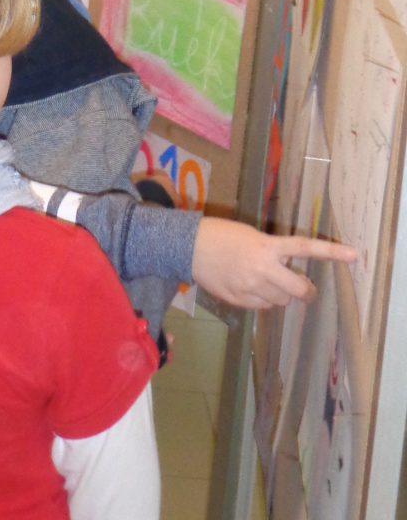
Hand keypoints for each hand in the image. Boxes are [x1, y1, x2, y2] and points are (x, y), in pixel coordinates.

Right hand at [192, 217, 355, 308]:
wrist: (188, 246)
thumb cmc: (221, 234)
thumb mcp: (250, 236)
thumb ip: (271, 252)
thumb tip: (286, 271)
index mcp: (266, 246)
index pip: (304, 248)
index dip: (331, 252)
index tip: (353, 256)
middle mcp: (262, 268)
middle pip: (298, 289)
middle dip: (305, 291)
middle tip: (305, 290)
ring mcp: (250, 287)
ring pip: (280, 301)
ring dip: (280, 294)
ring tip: (264, 281)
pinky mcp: (239, 299)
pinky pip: (262, 307)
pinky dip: (261, 300)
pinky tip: (248, 287)